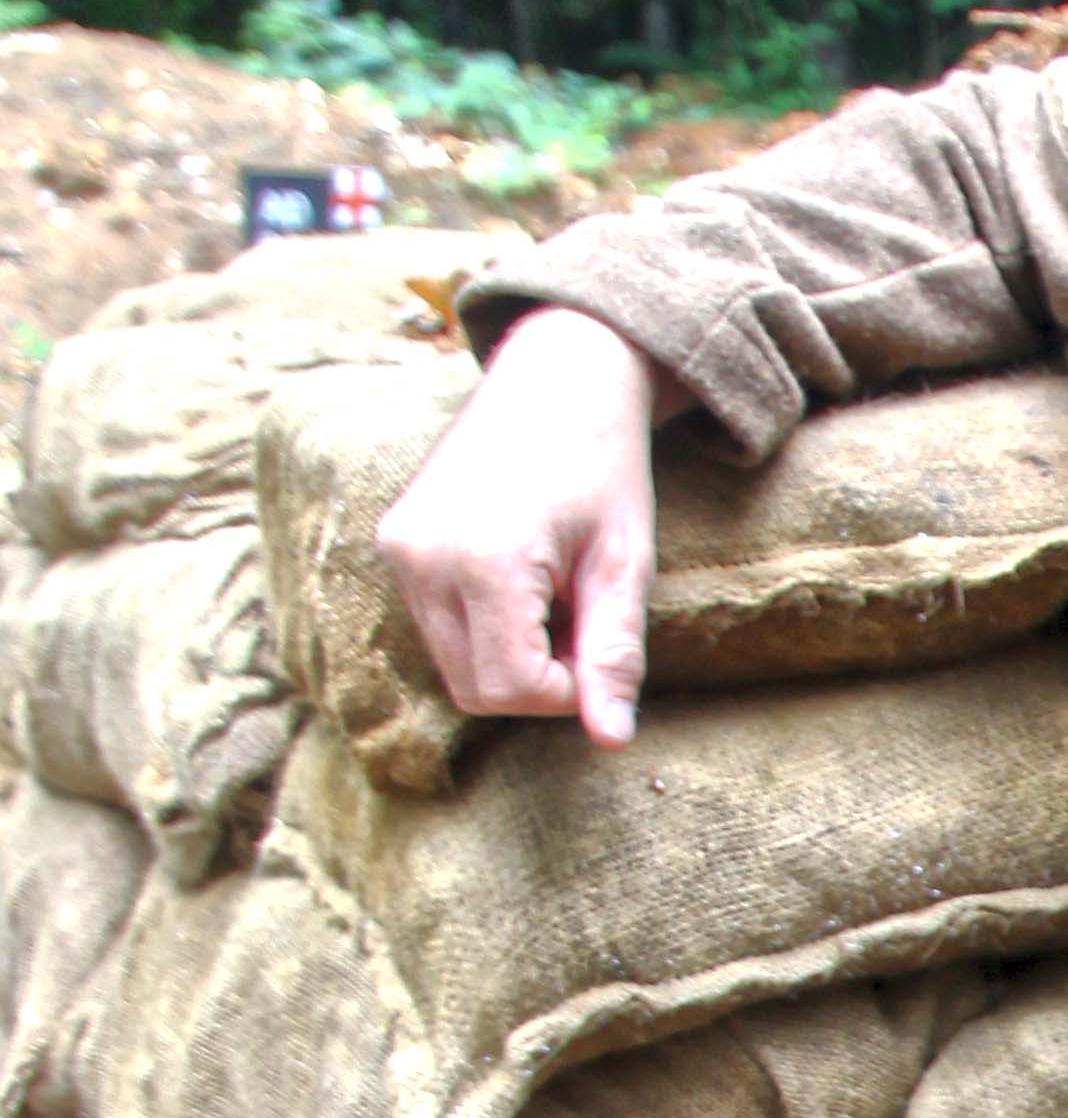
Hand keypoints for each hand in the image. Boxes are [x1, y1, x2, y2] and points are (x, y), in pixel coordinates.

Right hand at [377, 305, 671, 745]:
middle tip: (580, 620)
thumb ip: (614, 654)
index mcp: (483, 560)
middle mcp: (423, 557)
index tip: (597, 645)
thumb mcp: (625, 562)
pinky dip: (481, 627)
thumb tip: (610, 740)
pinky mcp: (393, 541)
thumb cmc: (603, 464)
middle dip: (536, 680)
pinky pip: (435, 625)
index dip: (565, 691)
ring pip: (452, 665)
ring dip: (508, 656)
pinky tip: (520, 579)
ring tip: (552, 596)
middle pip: (474, 690)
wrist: (557, 377)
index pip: (511, 690)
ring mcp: (399, 547)